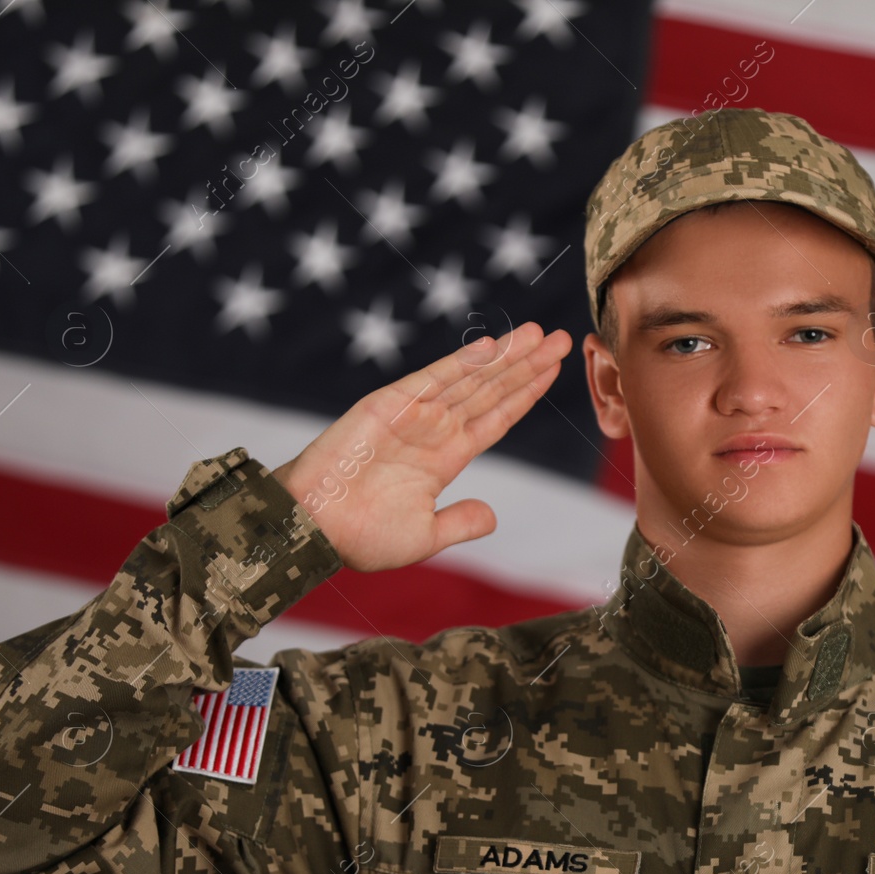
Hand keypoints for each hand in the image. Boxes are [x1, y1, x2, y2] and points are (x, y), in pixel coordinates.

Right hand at [272, 322, 572, 571]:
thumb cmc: (360, 538)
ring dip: (505, 356)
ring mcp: (412, 415)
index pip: (496, 418)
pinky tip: (492, 346)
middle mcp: (433, 430)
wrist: (312, 532)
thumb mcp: (425, 536)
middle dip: (526, 365)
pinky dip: (462, 362)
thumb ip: (461, 522)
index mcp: (444, 458)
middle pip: (491, 390)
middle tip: (562, 340)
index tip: (554, 372)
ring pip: (470, 379)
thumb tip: (494, 516)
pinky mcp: (387, 405)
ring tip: (539, 335)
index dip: (525, 394)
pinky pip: (432, 380)